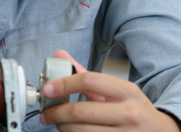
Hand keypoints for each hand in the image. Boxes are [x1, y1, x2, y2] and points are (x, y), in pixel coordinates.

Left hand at [39, 50, 180, 130]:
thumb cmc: (134, 110)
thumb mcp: (117, 90)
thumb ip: (86, 75)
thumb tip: (59, 56)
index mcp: (127, 91)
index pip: (89, 81)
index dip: (63, 84)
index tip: (48, 89)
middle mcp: (129, 113)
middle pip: (80, 112)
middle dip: (56, 113)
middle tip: (46, 114)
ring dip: (61, 128)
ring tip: (57, 124)